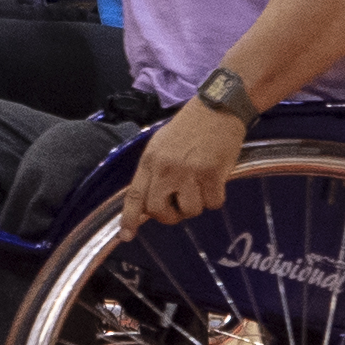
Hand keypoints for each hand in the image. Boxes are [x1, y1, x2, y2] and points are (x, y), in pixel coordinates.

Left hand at [117, 100, 248, 237]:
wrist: (218, 108)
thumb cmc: (189, 128)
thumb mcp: (162, 145)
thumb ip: (153, 172)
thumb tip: (148, 204)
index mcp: (150, 160)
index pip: (135, 195)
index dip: (130, 218)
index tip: (126, 236)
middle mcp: (166, 167)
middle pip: (160, 211)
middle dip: (170, 216)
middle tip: (180, 206)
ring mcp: (189, 171)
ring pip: (190, 211)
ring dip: (198, 204)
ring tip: (201, 184)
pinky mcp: (212, 173)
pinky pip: (213, 203)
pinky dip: (216, 197)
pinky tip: (216, 180)